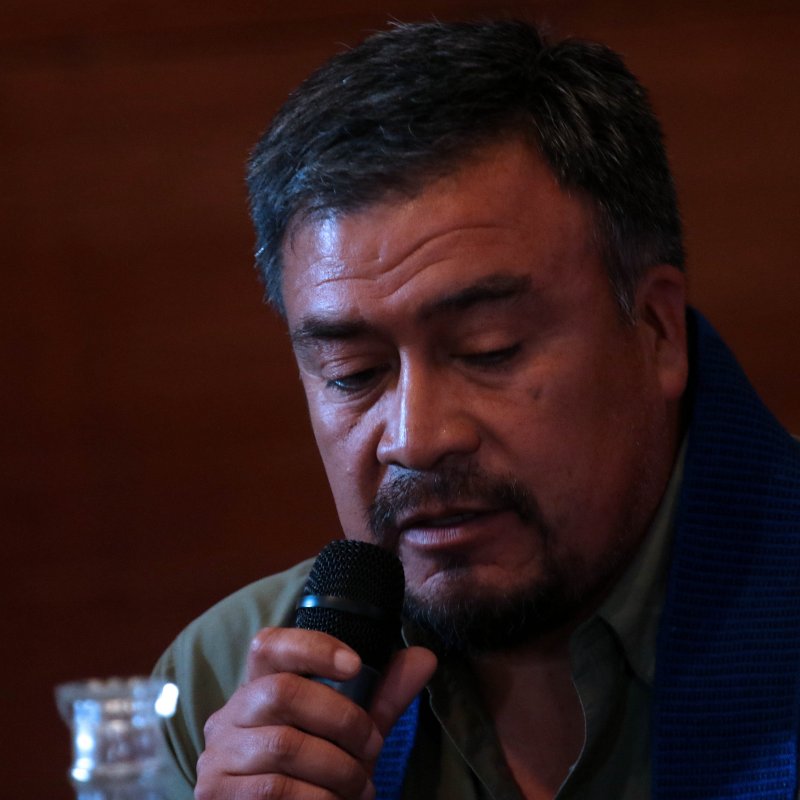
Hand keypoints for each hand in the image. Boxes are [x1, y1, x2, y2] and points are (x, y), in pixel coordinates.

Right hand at [195, 627, 435, 799]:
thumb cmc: (317, 774)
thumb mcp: (351, 734)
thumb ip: (383, 698)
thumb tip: (425, 657)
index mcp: (259, 686)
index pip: (270, 644)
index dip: (312, 647)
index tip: (355, 665)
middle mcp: (230, 715)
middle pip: (283, 692)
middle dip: (341, 719)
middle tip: (371, 746)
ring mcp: (218, 756)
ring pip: (284, 745)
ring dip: (337, 768)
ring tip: (360, 785)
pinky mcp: (216, 794)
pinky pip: (276, 789)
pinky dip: (318, 799)